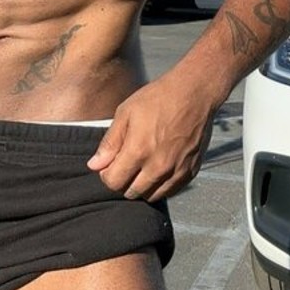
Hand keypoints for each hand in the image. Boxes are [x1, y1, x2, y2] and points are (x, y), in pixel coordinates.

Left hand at [87, 75, 216, 200]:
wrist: (194, 93)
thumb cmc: (158, 99)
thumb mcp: (126, 113)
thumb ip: (110, 143)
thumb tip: (94, 165)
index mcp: (138, 151)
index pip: (114, 182)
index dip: (107, 175)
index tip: (109, 165)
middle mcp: (158, 166)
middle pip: (131, 192)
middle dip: (123, 182)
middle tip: (125, 164)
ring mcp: (176, 171)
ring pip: (151, 195)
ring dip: (142, 186)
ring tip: (142, 167)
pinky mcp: (190, 171)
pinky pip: (170, 191)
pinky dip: (160, 186)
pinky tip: (158, 169)